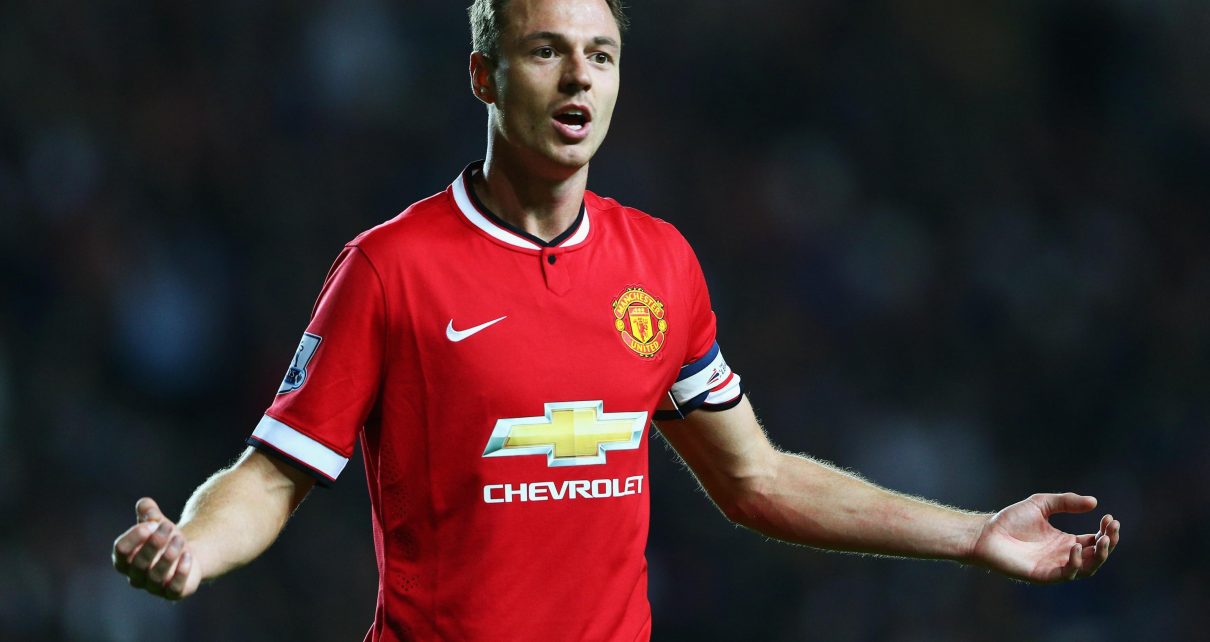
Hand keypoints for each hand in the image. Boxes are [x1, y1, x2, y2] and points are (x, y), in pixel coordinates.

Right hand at [111, 497, 202, 599]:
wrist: (186, 553)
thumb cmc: (164, 537)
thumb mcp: (156, 522)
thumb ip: (148, 512)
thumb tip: (145, 504)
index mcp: (125, 559)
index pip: (121, 551)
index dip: (135, 536)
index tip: (152, 522)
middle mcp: (136, 576)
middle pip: (139, 563)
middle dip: (154, 543)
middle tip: (169, 526)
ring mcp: (154, 587)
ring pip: (156, 576)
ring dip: (168, 556)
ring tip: (180, 538)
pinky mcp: (173, 593)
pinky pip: (174, 589)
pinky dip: (181, 572)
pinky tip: (188, 556)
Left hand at [971, 492, 1120, 582]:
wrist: (985, 533)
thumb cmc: (1010, 520)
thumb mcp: (1041, 504)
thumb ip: (1066, 501)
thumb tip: (1094, 502)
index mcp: (1065, 541)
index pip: (1095, 540)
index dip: (1106, 531)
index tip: (1110, 518)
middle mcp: (1063, 555)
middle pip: (1096, 555)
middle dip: (1108, 543)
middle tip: (1111, 528)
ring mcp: (1055, 566)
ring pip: (1087, 568)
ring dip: (1098, 556)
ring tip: (1101, 539)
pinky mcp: (1043, 574)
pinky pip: (1066, 574)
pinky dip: (1075, 563)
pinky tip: (1075, 546)